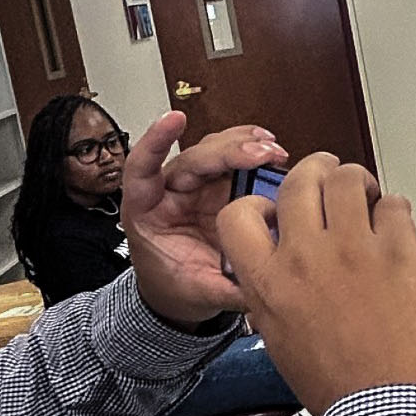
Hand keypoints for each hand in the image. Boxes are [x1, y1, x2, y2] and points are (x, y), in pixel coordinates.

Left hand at [120, 112, 286, 328]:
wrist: (180, 294)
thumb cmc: (176, 288)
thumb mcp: (198, 294)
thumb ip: (225, 290)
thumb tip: (260, 290)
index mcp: (148, 212)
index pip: (142, 170)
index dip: (155, 142)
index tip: (175, 120)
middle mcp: (170, 192)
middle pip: (193, 157)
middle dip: (228, 150)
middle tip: (262, 154)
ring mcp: (196, 187)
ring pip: (215, 150)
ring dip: (244, 144)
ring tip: (273, 150)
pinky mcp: (219, 187)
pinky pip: (233, 160)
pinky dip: (252, 149)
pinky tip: (271, 147)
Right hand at [216, 153, 415, 413]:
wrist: (393, 412)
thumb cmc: (345, 389)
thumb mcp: (282, 341)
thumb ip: (277, 294)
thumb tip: (284, 267)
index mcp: (268, 284)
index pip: (237, 214)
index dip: (258, 203)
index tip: (276, 210)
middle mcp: (305, 258)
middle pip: (299, 179)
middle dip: (317, 172)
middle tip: (332, 182)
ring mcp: (354, 251)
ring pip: (348, 178)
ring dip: (359, 183)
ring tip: (369, 200)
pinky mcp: (400, 253)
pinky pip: (395, 205)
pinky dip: (396, 211)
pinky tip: (398, 233)